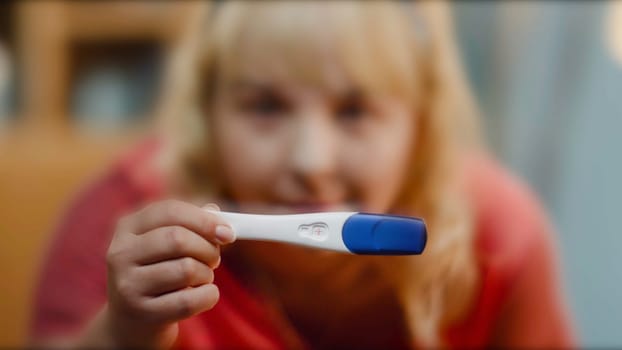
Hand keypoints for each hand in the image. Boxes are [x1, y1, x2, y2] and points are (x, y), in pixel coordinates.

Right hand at [104, 200, 234, 347]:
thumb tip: (217, 216)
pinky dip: (208, 296)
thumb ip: (192, 224)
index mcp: (128, 227)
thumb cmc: (159, 272)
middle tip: (215, 259)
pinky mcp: (142, 312)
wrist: (133, 320)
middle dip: (208, 249)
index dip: (204, 220)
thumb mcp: (167, 244)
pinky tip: (203, 295)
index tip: (227, 232)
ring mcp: (128, 284)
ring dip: (207, 274)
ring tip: (202, 278)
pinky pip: (189, 301)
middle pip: (178, 239)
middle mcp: (121, 253)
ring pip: (187, 269)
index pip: (170, 211)